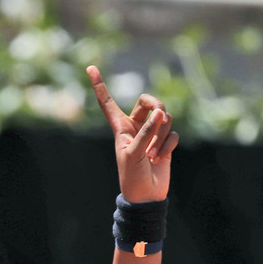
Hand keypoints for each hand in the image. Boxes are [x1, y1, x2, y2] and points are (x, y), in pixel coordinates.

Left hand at [87, 66, 177, 202]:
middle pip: (149, 101)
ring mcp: (151, 134)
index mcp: (120, 127)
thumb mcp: (134, 153)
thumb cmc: (132, 176)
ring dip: (161, 136)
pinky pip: (172, 134)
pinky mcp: (165, 143)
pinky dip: (168, 146)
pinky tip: (159, 159)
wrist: (145, 196)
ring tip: (152, 155)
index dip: (99, 85)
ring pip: (164, 119)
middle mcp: (135, 126)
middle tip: (161, 116)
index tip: (90, 67)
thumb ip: (147, 132)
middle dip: (157, 106)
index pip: (107, 102)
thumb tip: (162, 112)